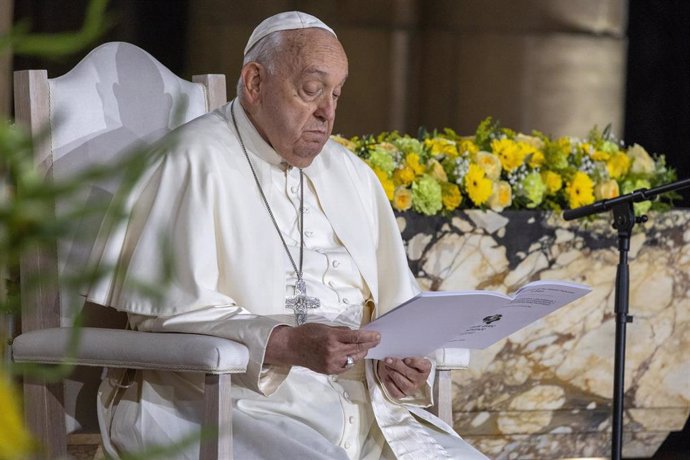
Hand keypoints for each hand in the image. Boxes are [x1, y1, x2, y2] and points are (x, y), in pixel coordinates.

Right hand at [265, 323, 379, 374]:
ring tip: (365, 347)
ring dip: (361, 352)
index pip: (356, 337)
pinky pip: (347, 366)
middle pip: (358, 348)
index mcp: (332, 337)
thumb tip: (355, 333)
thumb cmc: (307, 333)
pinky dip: (352, 361)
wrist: (292, 347)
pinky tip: (353, 355)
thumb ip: (341, 331)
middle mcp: (333, 351)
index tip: (377, 336)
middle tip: (376, 340)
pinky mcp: (330, 371)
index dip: (369, 337)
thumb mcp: (325, 327)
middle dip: (369, 344)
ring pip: (354, 359)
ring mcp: (332, 363)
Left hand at [376, 357, 430, 398]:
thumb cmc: (403, 359)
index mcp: (425, 368)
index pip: (424, 366)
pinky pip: (396, 392)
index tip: (406, 359)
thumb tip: (396, 353)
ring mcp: (412, 388)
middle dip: (398, 366)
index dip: (415, 362)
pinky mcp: (402, 394)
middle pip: (411, 374)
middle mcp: (421, 380)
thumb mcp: (406, 353)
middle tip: (388, 360)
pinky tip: (387, 376)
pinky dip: (390, 384)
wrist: (396, 367)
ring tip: (387, 366)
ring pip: (404, 385)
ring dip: (393, 374)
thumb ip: (404, 352)